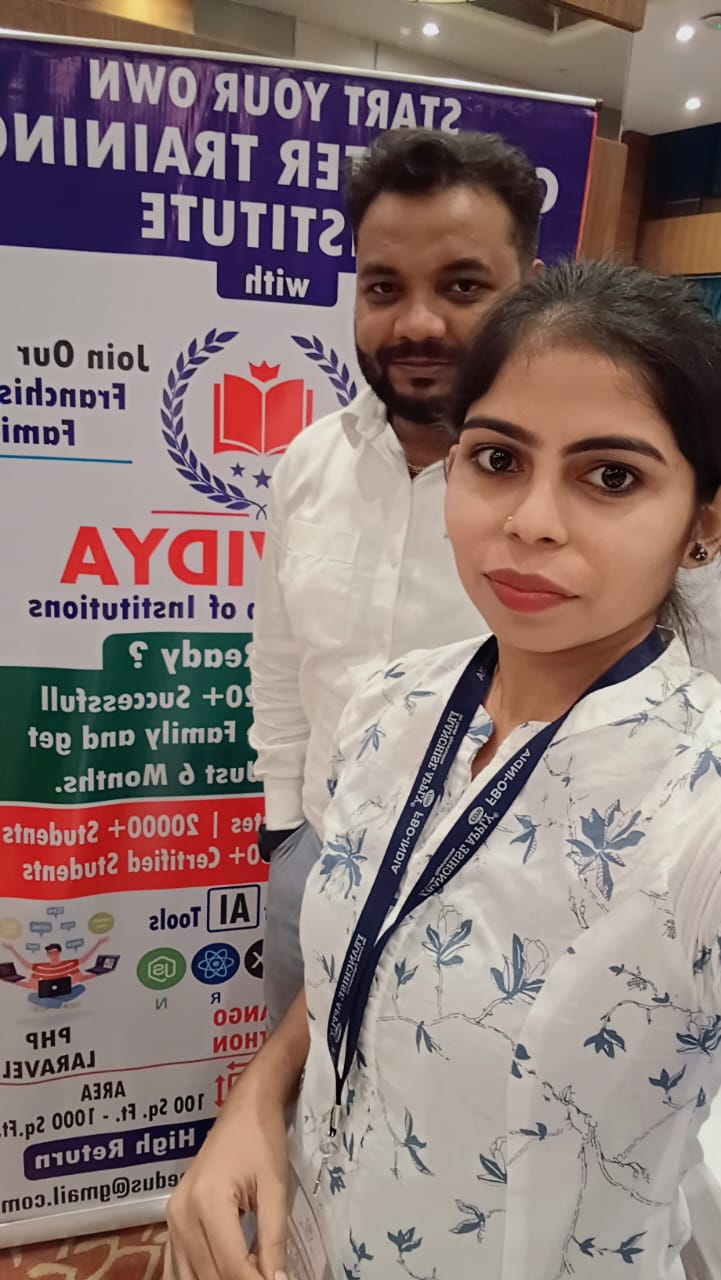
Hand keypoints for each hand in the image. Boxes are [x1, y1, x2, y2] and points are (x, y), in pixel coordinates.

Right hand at [164, 1082, 288, 1279]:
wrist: (244, 1110)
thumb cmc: (262, 1141)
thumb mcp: (275, 1189)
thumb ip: (274, 1239)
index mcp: (207, 1201)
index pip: (231, 1266)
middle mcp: (181, 1214)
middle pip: (208, 1276)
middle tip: (268, 1277)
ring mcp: (171, 1219)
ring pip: (189, 1277)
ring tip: (251, 1273)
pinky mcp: (171, 1221)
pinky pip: (178, 1266)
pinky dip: (200, 1278)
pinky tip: (226, 1273)